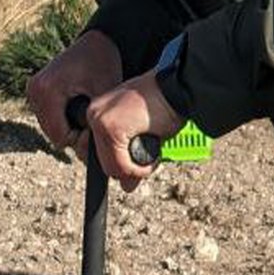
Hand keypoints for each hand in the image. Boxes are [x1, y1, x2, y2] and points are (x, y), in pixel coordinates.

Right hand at [25, 30, 124, 151]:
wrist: (100, 40)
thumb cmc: (104, 63)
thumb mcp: (103, 95)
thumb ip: (96, 125)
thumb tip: (91, 157)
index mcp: (45, 90)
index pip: (59, 136)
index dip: (79, 140)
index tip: (97, 131)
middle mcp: (34, 90)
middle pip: (52, 133)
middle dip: (73, 134)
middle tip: (94, 123)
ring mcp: (33, 90)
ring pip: (50, 127)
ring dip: (68, 126)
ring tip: (87, 114)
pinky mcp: (37, 90)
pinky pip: (49, 116)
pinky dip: (63, 117)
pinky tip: (78, 108)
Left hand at [85, 71, 183, 190]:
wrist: (178, 89)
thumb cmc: (166, 104)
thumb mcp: (144, 132)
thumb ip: (130, 157)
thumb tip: (126, 185)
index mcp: (100, 112)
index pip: (100, 152)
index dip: (120, 163)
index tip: (136, 162)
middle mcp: (94, 114)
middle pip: (104, 162)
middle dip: (127, 169)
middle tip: (147, 163)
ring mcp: (100, 121)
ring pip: (111, 167)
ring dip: (135, 170)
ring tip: (153, 156)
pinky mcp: (111, 129)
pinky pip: (121, 166)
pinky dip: (139, 169)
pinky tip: (153, 156)